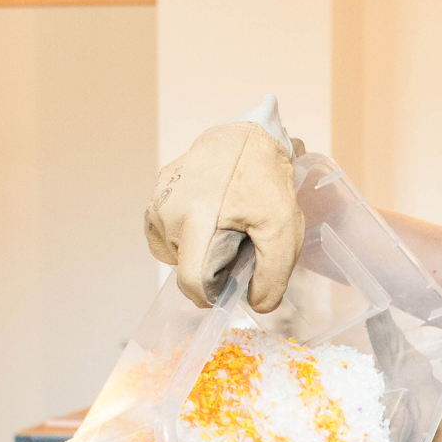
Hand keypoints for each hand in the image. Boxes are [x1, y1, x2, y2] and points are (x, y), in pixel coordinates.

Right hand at [144, 95, 304, 313]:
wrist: (249, 136)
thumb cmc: (267, 183)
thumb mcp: (284, 232)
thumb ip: (272, 276)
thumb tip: (256, 305)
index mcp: (196, 221)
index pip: (191, 281)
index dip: (211, 297)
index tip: (228, 289)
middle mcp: (168, 211)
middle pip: (184, 267)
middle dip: (211, 267)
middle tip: (238, 243)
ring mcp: (158, 199)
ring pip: (173, 251)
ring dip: (198, 250)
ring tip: (224, 227)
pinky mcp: (158, 190)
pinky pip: (166, 230)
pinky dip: (187, 233)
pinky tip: (210, 217)